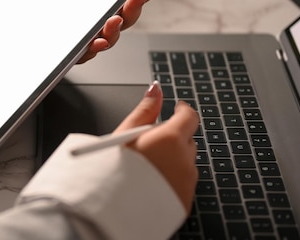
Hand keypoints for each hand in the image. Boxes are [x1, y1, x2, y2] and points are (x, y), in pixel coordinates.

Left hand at [77, 0, 175, 63]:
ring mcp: (99, 38)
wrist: (51, 32)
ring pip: (112, 37)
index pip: (136, 0)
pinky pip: (92, 50)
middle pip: (128, 17)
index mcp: (114, 8)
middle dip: (135, 4)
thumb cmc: (74, 9)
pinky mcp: (84, 50)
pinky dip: (97, 46)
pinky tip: (98, 42)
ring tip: (114, 20)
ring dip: (114, 28)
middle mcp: (109, 24)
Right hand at [113, 81, 199, 212]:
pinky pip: (183, 184)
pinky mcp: (184, 201)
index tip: (176, 108)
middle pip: (187, 141)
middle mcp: (184, 160)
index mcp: (171, 139)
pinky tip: (151, 183)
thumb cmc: (112, 171)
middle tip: (151, 143)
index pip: (189, 116)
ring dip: (173, 161)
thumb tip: (156, 89)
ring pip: (186, 164)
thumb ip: (145, 110)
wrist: (110, 211)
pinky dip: (172, 180)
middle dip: (174, 138)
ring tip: (147, 168)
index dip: (182, 111)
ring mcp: (186, 183)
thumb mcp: (125, 134)